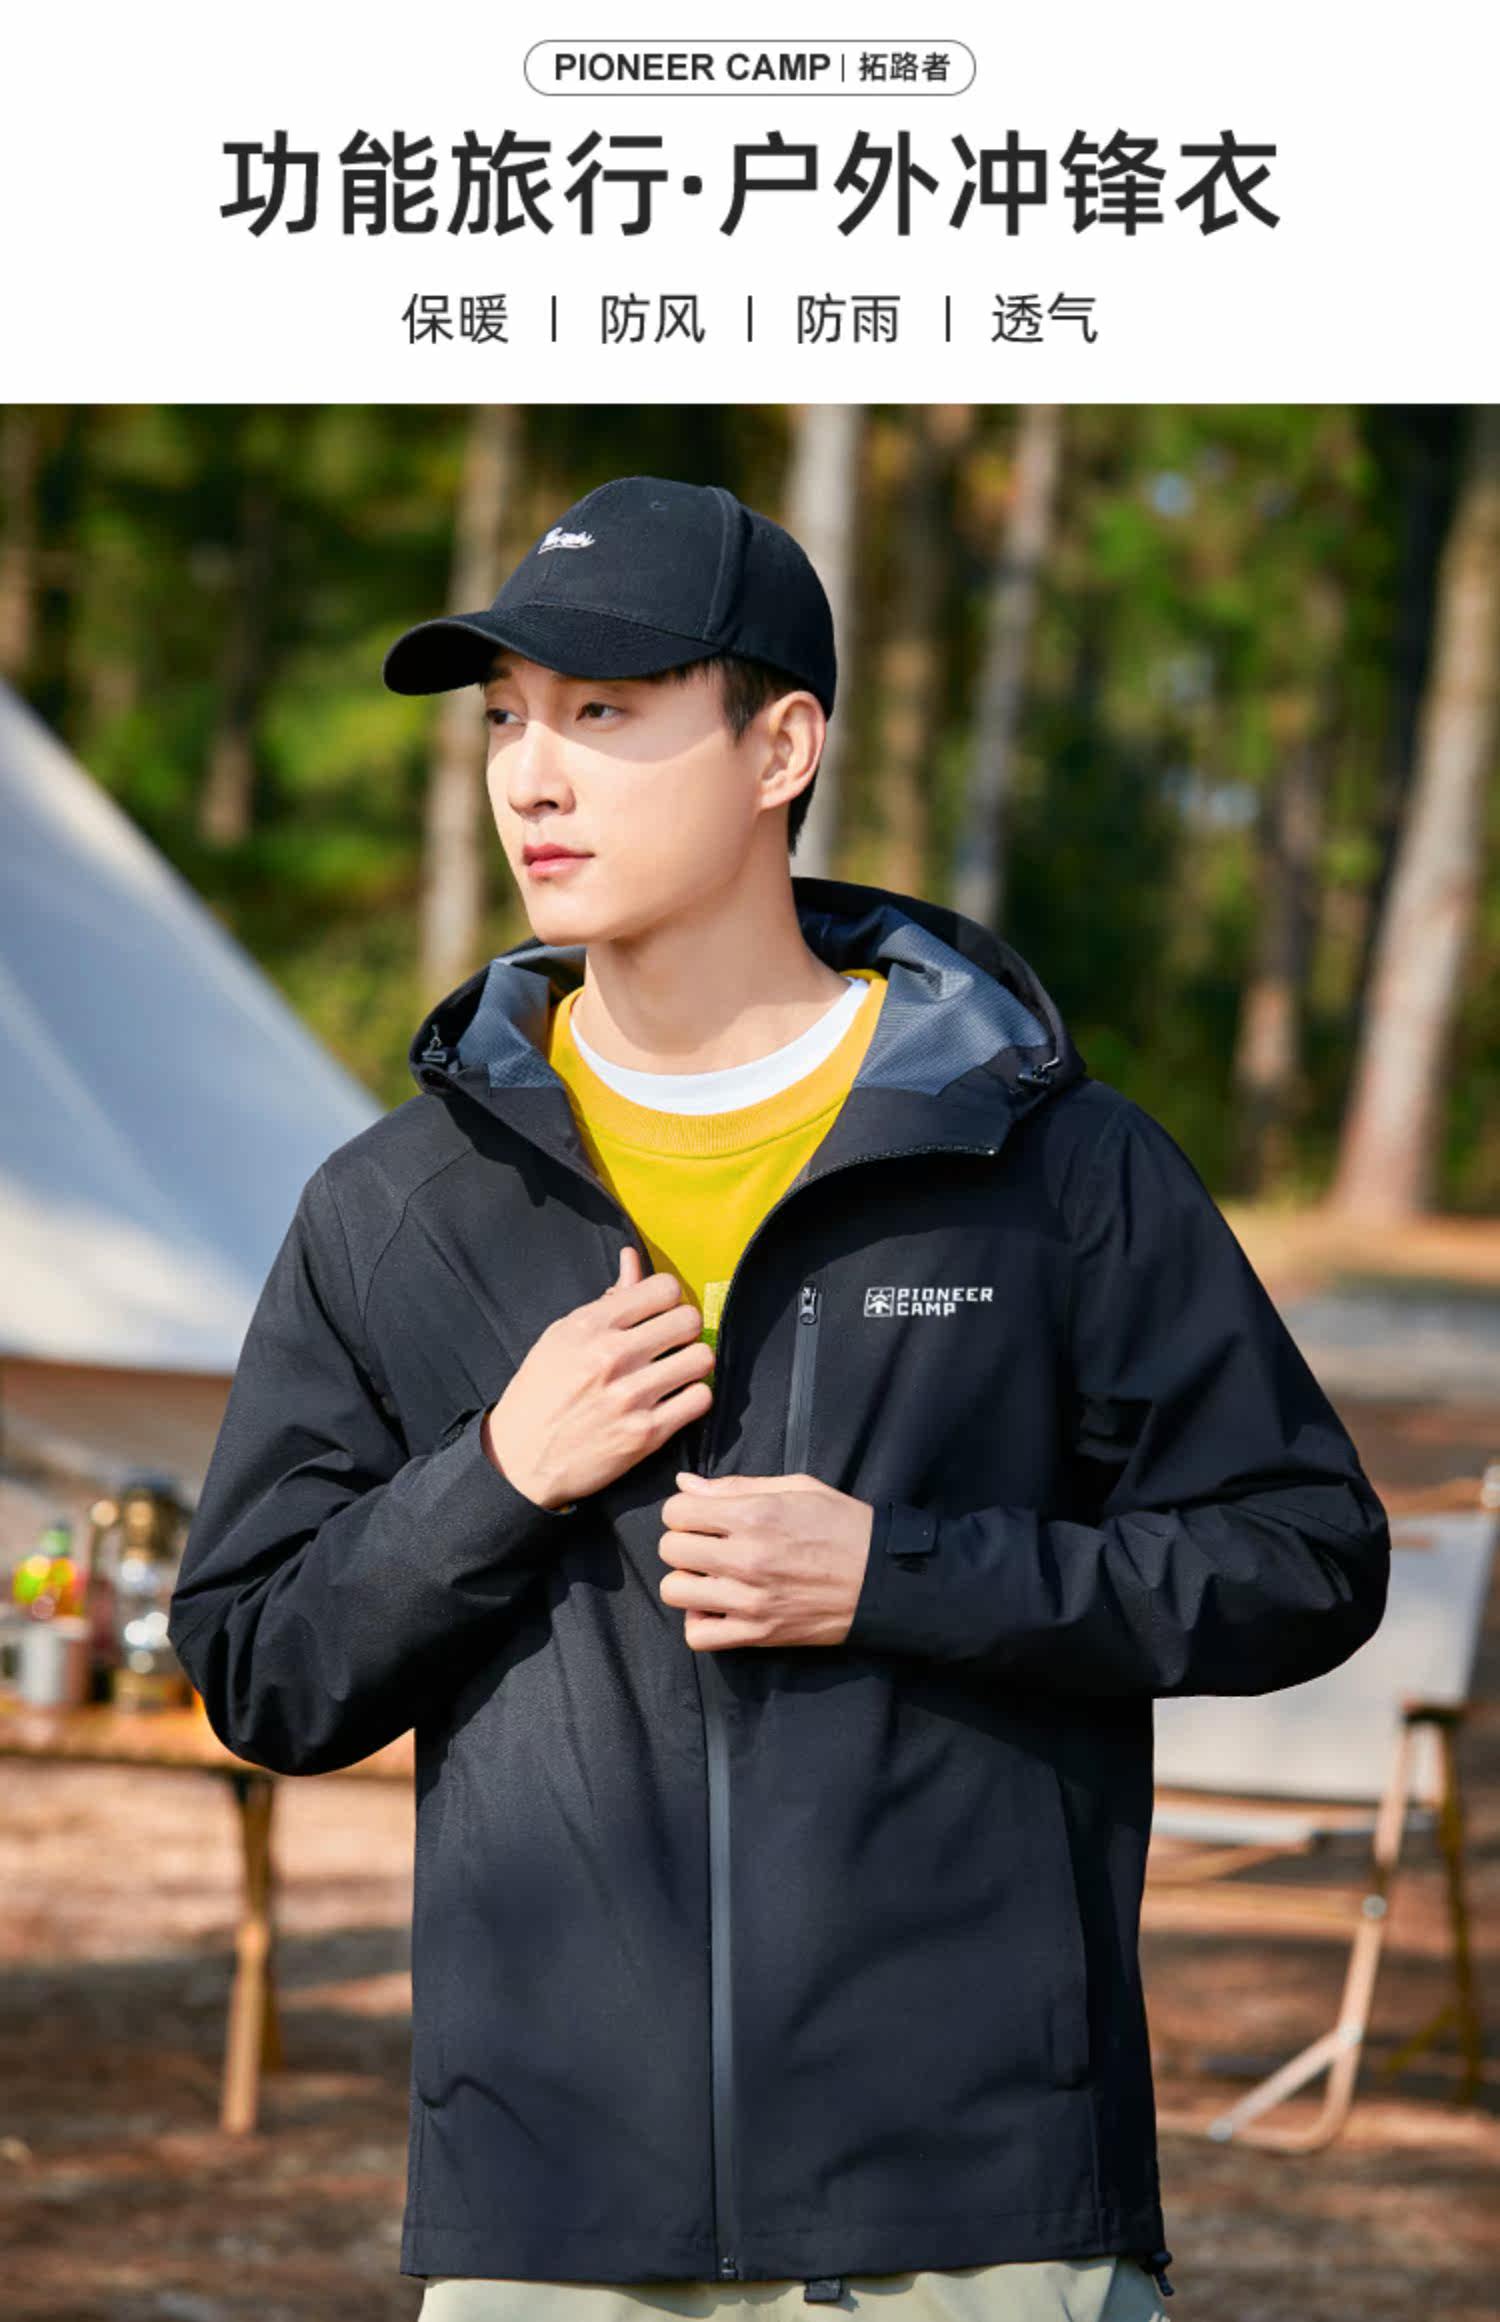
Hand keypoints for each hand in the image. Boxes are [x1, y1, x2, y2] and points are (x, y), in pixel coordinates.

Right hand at [484, 1246, 713, 1509]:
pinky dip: (694, 1398)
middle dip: (686, 1329)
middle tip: (674, 1343)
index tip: (661, 1313)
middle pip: (688, 1320)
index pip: (663, 1288)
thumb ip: (607, 1300)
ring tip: (678, 1371)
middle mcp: (611, 1356)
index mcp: (589, 1326)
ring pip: (701, 1359)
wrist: (520, 1460)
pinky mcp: (645, 1434)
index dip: (669, 1298)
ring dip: (694, 1364)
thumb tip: (633, 1258)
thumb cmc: (540, 1392)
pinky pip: (700, 1400)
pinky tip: (677, 1399)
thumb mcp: (562, 1336)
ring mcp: (630, 1396)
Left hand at [657, 1471, 873, 1650]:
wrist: (883, 1580)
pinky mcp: (757, 1634)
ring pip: (675, 1591)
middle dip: (683, 1542)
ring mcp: (750, 1600)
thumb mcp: (798, 1488)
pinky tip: (717, 1606)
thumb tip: (684, 1484)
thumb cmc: (843, 1525)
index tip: (701, 1516)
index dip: (683, 1511)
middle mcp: (746, 1557)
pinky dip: (700, 1622)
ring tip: (710, 1575)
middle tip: (707, 1544)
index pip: (677, 1512)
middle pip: (670, 1549)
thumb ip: (736, 1486)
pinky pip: (698, 1636)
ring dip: (687, 1581)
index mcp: (755, 1514)